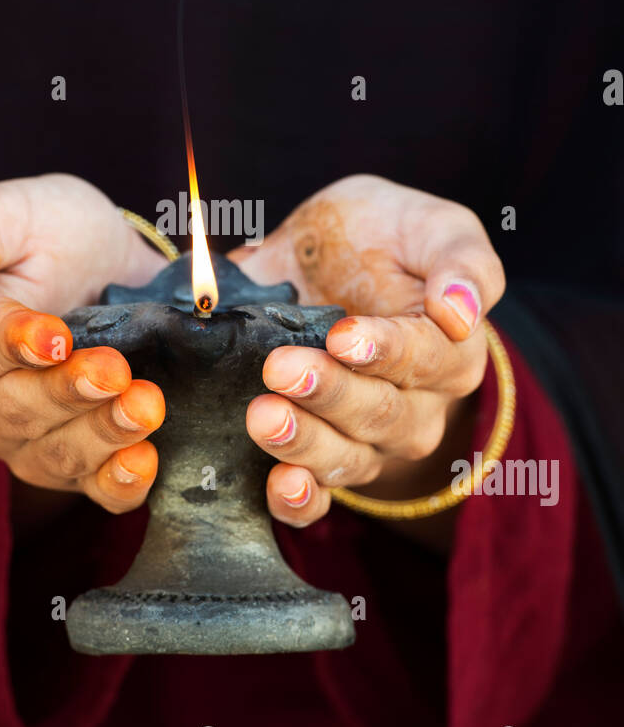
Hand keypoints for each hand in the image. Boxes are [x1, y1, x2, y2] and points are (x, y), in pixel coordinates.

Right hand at [0, 174, 165, 511]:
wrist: (116, 267)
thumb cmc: (50, 235)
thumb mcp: (6, 213)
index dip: (12, 343)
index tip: (54, 336)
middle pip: (14, 410)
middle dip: (66, 392)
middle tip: (115, 369)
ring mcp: (28, 443)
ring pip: (56, 454)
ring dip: (103, 433)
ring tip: (147, 404)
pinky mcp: (82, 467)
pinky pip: (95, 491)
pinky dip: (120, 483)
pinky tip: (145, 461)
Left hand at [230, 175, 505, 525]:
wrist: (323, 260)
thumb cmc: (382, 239)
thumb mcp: (427, 225)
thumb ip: (461, 259)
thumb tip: (462, 311)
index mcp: (450, 351)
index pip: (427, 358)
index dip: (386, 350)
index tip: (344, 335)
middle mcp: (416, 408)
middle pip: (381, 412)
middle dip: (330, 393)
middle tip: (283, 368)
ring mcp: (368, 443)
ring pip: (346, 458)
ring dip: (304, 443)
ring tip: (264, 416)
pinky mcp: (321, 462)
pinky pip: (317, 499)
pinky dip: (298, 501)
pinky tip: (279, 485)